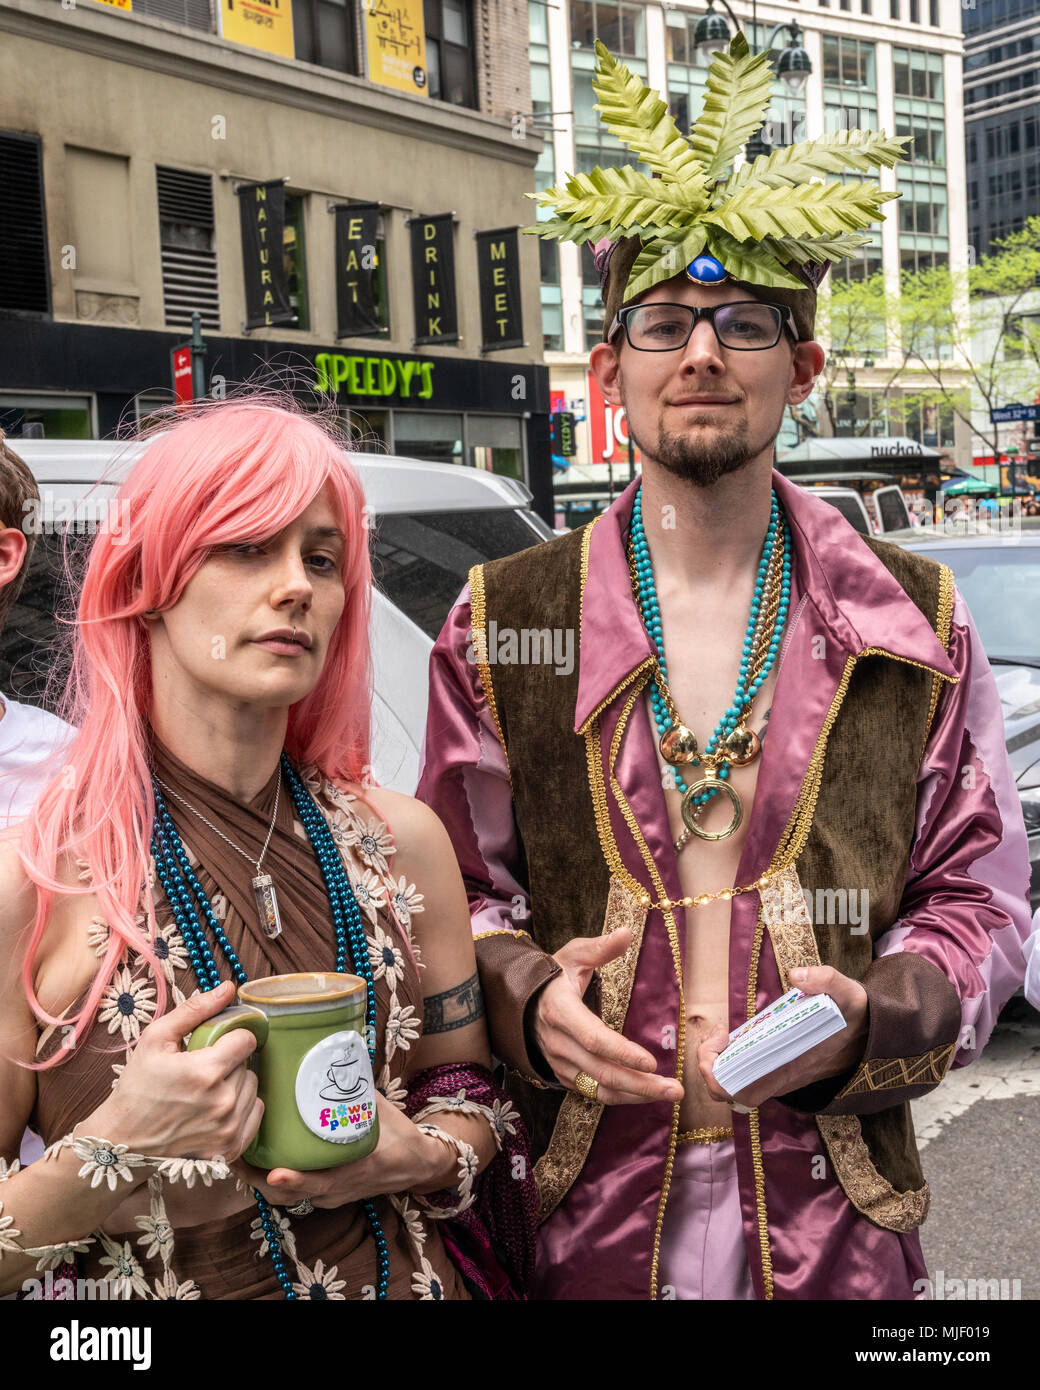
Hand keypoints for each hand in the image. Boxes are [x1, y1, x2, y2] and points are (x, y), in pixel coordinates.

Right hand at [89, 981, 262, 1165]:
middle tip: (201, 1068)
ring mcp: (228, 1128)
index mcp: (204, 1071)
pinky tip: (217, 1107)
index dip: (232, 1036)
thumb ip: (195, 1009)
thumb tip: (228, 988)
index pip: (246, 1039)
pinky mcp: (231, 1147)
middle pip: (248, 1064)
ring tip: (207, 1089)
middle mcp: (222, 1102)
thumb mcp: (156, 1038)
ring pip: (253, 1087)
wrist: (123, 1141)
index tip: (218, 1041)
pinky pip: (256, 1113)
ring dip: (236, 1083)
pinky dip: (243, 1106)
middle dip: (229, 1061)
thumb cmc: (137, 1087)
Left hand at [232, 1091, 446, 1208]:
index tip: (275, 1173)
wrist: (417, 1163)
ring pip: (287, 1198)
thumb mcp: (379, 1109)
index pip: (322, 1183)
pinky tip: (256, 1159)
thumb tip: (331, 1055)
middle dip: (257, 1179)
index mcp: (357, 1169)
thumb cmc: (398, 1135)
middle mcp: (338, 1189)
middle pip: (290, 1197)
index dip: (297, 1181)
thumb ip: (354, 1089)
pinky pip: (294, 1193)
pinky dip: (271, 1181)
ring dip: (258, 1181)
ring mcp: (330, 1196)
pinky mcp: (325, 1194)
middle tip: (233, 1155)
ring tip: (235, 1155)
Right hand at [531, 928, 682, 1106]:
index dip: (622, 1052)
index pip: (593, 1038)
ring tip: (669, 1093)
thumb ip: (599, 948)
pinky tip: (646, 1093)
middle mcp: (558, 1042)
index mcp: (560, 1011)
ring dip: (636, 1095)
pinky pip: (594, 1093)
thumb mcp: (572, 955)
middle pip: (602, 1072)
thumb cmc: (553, 976)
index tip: (652, 1062)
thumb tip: (627, 933)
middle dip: (640, 1084)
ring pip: (600, 1089)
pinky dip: (622, 1097)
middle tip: (675, 1088)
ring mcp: (559, 1063)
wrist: (523, 1002)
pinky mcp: (564, 1075)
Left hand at [697, 966, 868, 1109]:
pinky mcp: (779, 1070)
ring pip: (735, 1084)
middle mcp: (781, 1079)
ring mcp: (779, 1077)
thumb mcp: (850, 993)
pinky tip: (734, 1035)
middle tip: (717, 1034)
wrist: (874, 1037)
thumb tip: (797, 975)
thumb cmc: (858, 1017)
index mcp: (791, 1068)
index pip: (742, 1092)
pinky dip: (731, 1058)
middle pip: (729, 1091)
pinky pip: (745, 1075)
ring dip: (718, 1061)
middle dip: (710, 1064)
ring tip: (722, 1033)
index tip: (720, 1038)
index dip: (717, 1072)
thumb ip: (826, 980)